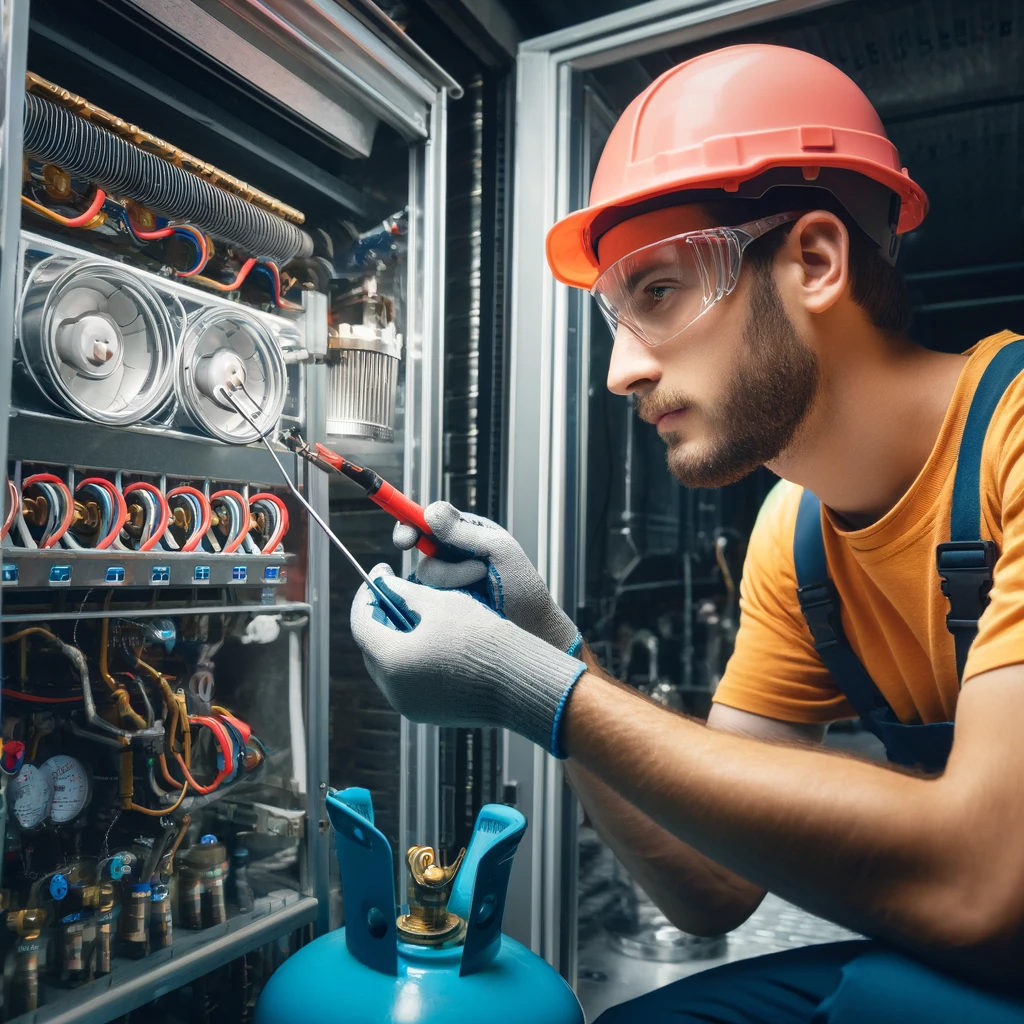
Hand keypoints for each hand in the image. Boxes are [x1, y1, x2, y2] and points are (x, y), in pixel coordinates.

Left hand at [350, 563, 585, 755]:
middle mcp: (395, 690)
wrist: (520, 679)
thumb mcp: (441, 604)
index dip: (366, 594)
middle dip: (379, 617)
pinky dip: (412, 660)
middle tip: (394, 592)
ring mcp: (412, 706)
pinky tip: (432, 640)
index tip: (378, 575)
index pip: (361, 622)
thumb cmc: (483, 639)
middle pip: (372, 647)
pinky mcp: (430, 714)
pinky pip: (409, 682)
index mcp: (392, 660)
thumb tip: (384, 584)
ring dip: (395, 639)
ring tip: (415, 614)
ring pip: (390, 666)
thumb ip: (404, 592)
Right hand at [393, 502, 580, 653]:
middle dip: (410, 538)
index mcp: (468, 532)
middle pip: (418, 540)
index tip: (408, 530)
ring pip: (425, 569)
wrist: (529, 628)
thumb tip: (431, 512)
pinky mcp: (441, 602)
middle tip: (407, 543)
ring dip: (451, 573)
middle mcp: (452, 552)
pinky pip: (426, 593)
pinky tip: (466, 598)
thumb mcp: (499, 550)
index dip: (412, 520)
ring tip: (479, 580)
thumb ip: (465, 532)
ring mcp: (445, 578)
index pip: (432, 518)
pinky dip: (446, 593)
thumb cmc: (521, 586)